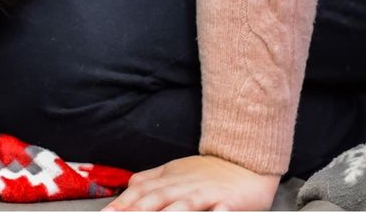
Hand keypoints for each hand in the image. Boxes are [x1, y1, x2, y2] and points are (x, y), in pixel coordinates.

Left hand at [102, 155, 279, 210]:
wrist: (243, 159)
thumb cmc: (206, 171)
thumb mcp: (174, 171)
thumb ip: (150, 179)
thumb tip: (127, 188)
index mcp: (167, 179)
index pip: (139, 192)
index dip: (122, 204)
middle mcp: (181, 186)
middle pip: (155, 199)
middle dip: (136, 211)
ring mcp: (203, 193)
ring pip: (182, 206)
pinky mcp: (227, 201)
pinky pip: (218, 211)